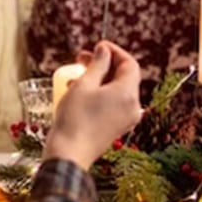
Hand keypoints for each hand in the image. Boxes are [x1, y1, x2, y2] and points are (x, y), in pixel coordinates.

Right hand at [44, 41, 142, 170]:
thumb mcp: (84, 85)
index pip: (130, 64)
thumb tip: (104, 50)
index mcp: (128, 94)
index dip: (114, 52)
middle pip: (124, 77)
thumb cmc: (74, 118)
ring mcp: (126, 119)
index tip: (97, 46)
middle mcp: (132, 106)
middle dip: (104, 65)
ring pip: (116, 90)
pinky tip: (79, 92)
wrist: (68, 156)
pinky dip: (99, 94)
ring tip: (75, 77)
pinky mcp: (117, 128)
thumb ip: (98, 64)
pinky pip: (113, 104)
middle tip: (83, 58)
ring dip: (98, 79)